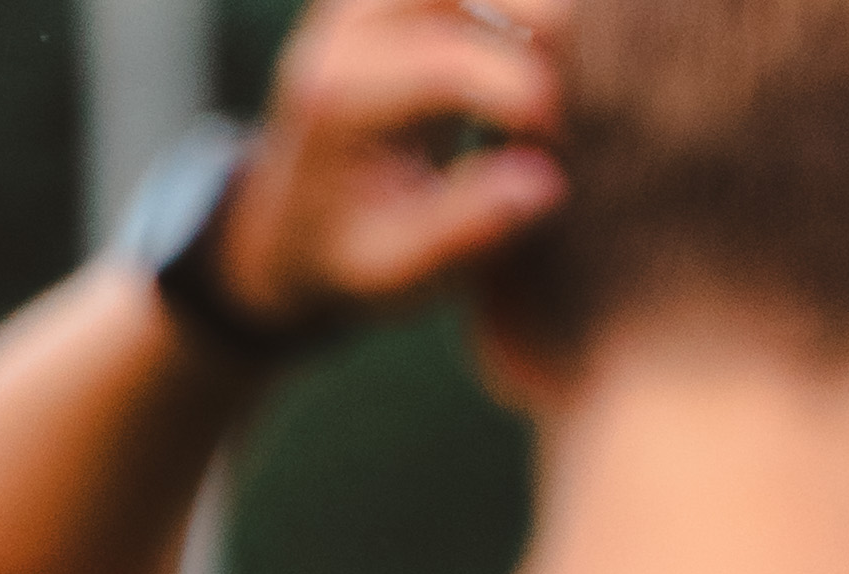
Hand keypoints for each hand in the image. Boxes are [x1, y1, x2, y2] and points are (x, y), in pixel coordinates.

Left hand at [216, 0, 569, 333]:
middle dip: (541, 25)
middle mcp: (342, 28)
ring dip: (532, 10)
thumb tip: (547, 183)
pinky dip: (515, 5)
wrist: (286, 228)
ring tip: (554, 73)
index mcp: (335, 96)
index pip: (449, 64)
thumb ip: (464, 231)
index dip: (524, 94)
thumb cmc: (346, 259)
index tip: (559, 143)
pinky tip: (535, 50)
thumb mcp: (393, 272)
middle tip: (563, 99)